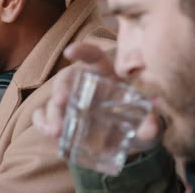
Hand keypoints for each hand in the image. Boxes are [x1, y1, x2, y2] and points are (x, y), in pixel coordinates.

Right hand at [32, 42, 162, 154]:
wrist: (126, 145)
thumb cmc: (138, 125)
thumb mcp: (147, 128)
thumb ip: (151, 126)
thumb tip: (152, 125)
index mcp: (107, 76)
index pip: (94, 57)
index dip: (82, 51)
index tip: (69, 52)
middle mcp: (85, 85)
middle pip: (67, 78)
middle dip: (61, 89)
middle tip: (61, 101)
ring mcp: (70, 102)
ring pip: (54, 99)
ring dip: (52, 113)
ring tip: (56, 131)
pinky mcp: (60, 117)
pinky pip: (43, 115)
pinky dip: (42, 122)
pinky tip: (48, 132)